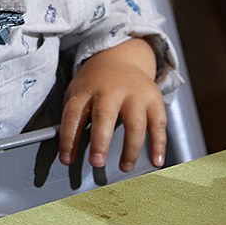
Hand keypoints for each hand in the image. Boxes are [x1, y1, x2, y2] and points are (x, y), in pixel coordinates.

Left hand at [61, 39, 165, 170]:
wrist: (121, 58)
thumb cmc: (96, 84)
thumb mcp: (78, 92)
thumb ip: (74, 117)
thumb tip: (68, 152)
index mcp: (87, 90)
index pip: (73, 115)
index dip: (68, 139)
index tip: (66, 160)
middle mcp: (110, 91)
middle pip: (105, 116)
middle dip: (100, 141)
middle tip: (97, 162)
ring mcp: (134, 95)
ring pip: (135, 123)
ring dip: (130, 148)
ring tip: (125, 167)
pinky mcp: (154, 100)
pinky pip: (158, 124)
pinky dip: (159, 144)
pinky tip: (156, 161)